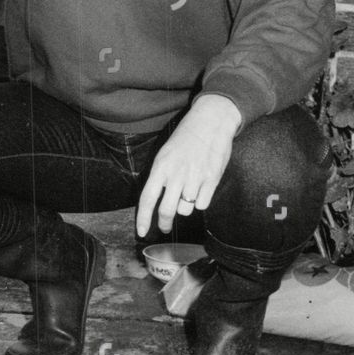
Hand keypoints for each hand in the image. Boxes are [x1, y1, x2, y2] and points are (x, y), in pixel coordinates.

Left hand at [136, 95, 242, 237]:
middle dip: (164, 223)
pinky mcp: (212, 180)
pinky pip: (202, 205)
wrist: (211, 122)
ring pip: (186, 210)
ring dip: (185, 207)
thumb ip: (160, 177)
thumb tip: (155, 201)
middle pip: (167, 210)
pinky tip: (201, 188)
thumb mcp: (165, 154)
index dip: (143, 219)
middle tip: (164, 227)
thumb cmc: (186, 138)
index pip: (147, 199)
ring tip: (188, 191)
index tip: (141, 232)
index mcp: (161, 167)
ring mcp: (195, 178)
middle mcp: (176, 174)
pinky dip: (200, 202)